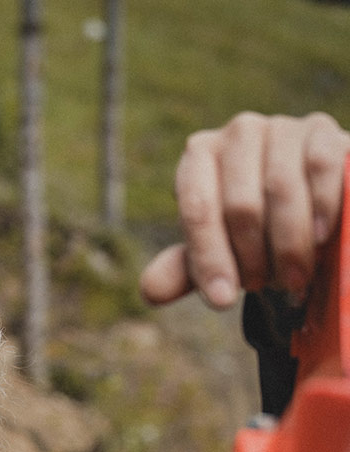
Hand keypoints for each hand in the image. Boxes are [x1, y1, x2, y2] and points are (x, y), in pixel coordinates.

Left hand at [141, 112, 349, 308]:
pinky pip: (321, 168)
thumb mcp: (217, 247)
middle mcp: (237, 133)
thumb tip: (151, 291)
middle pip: (240, 205)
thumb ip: (185, 268)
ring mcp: (282, 126)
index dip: (209, 259)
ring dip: (289, 244)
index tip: (222, 302)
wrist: (309, 197)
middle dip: (252, 257)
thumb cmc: (254, 225)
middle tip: (264, 286)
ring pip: (281, 190)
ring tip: (293, 277)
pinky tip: (321, 238)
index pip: (196, 209)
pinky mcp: (323, 128)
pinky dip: (321, 209)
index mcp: (198, 156)